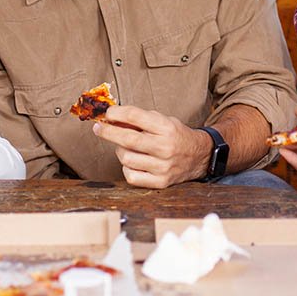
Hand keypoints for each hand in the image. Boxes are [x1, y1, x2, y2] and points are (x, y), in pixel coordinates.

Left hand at [93, 104, 208, 187]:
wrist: (198, 156)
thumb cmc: (175, 136)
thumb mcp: (162, 120)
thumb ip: (139, 119)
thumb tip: (112, 118)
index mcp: (166, 128)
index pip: (136, 116)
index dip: (117, 113)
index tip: (108, 113)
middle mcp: (165, 147)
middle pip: (128, 139)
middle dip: (108, 132)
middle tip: (98, 128)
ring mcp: (163, 167)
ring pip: (126, 158)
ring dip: (119, 150)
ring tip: (125, 146)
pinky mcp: (160, 182)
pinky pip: (131, 176)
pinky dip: (126, 167)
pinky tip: (132, 161)